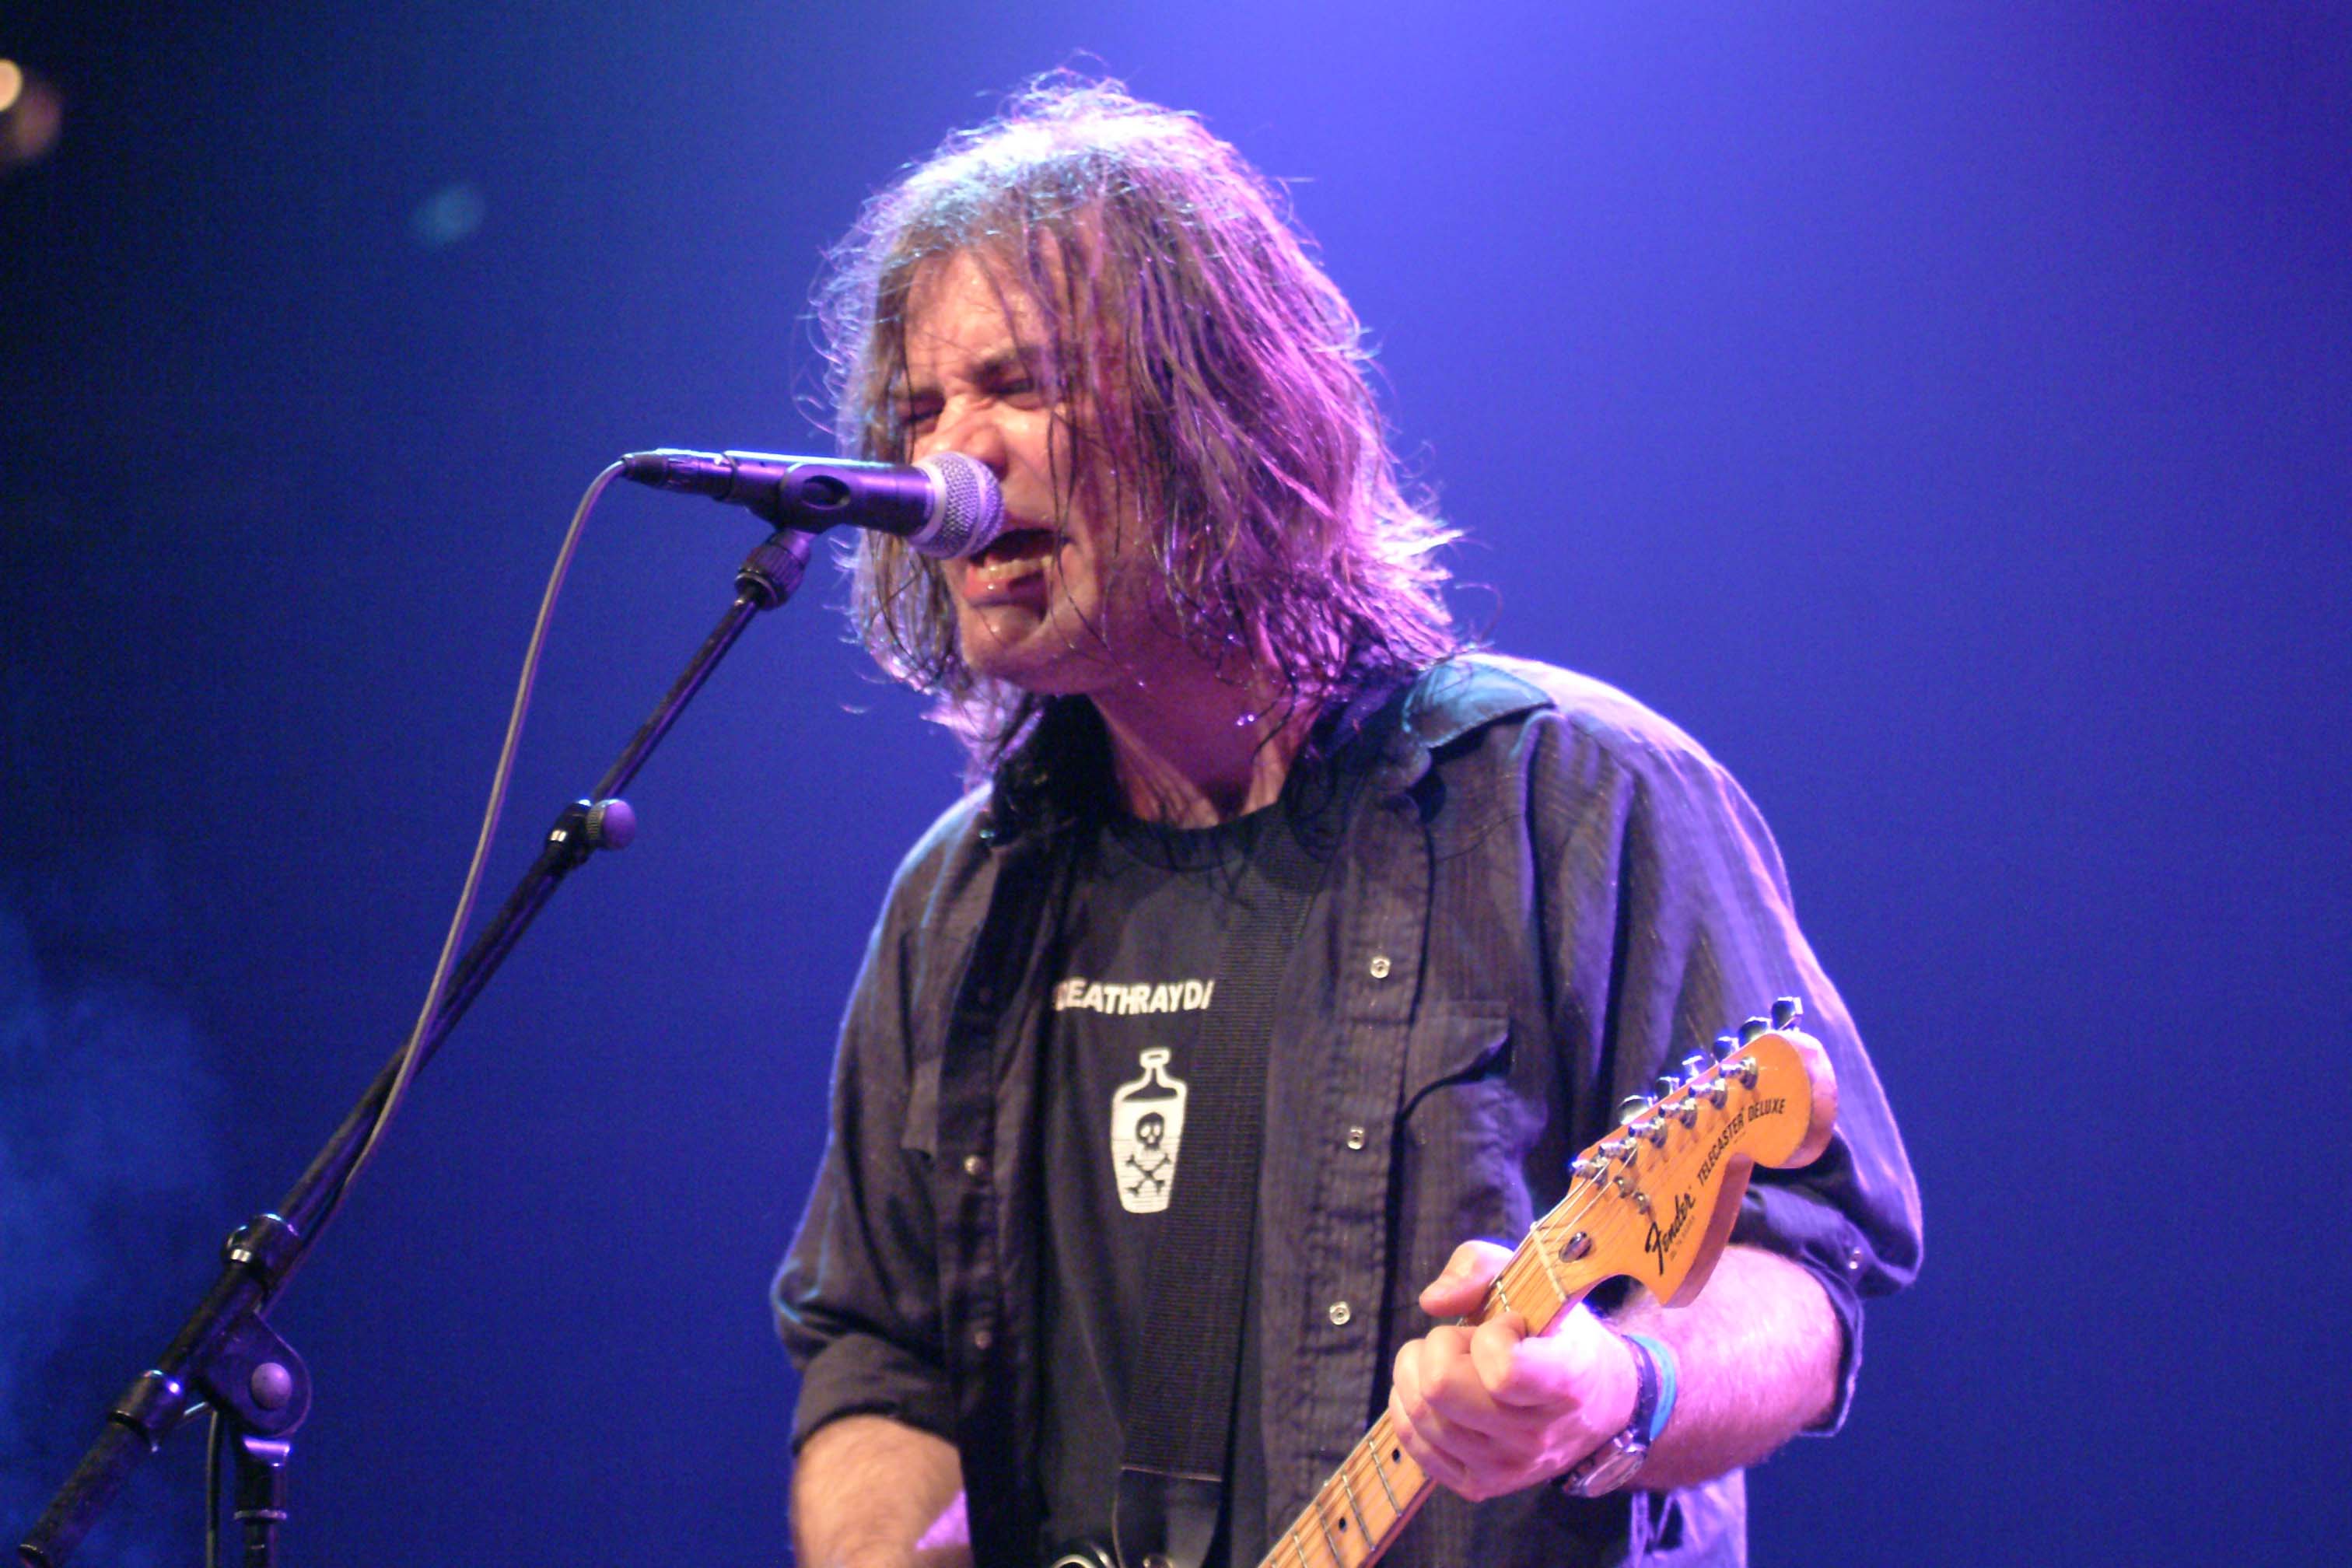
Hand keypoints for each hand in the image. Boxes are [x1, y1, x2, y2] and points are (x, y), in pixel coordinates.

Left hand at [1387, 1240, 1642, 1500]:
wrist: (1597, 1403)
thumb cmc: (1559, 1331)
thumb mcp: (1537, 1280)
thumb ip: (1480, 1266)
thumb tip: (1431, 1302)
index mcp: (1564, 1383)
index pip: (1501, 1370)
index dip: (1489, 1334)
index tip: (1510, 1326)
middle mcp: (1536, 1437)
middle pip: (1439, 1387)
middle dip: (1439, 1347)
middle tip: (1469, 1342)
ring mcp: (1507, 1468)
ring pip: (1418, 1412)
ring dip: (1421, 1372)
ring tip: (1458, 1365)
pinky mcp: (1479, 1486)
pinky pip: (1412, 1440)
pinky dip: (1409, 1404)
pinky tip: (1437, 1390)